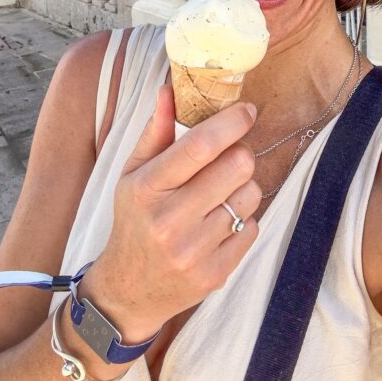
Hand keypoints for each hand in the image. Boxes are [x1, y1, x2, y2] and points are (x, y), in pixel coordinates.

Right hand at [79, 85, 260, 341]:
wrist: (129, 291)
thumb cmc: (134, 220)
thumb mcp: (133, 175)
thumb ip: (156, 132)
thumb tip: (170, 89)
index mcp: (147, 189)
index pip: (200, 146)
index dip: (231, 122)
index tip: (246, 111)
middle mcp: (169, 221)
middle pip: (236, 166)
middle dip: (240, 153)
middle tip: (230, 158)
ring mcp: (194, 251)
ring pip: (250, 195)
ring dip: (243, 187)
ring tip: (220, 195)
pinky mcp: (215, 274)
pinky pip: (253, 227)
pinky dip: (243, 219)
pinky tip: (220, 223)